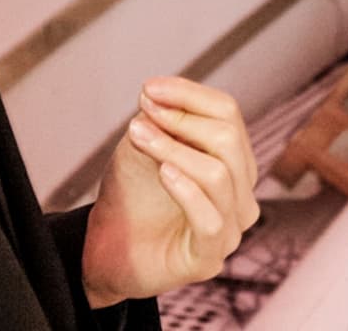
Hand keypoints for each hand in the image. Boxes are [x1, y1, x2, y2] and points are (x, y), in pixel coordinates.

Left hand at [80, 77, 259, 307]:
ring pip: (219, 175)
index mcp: (233, 161)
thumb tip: (158, 93)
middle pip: (229, 140)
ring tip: (139, 136)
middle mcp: (240, 194)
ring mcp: (230, 229)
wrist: (107, 248)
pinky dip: (186, 190)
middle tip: (143, 114)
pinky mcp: (209, 259)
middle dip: (182, 120)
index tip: (150, 88)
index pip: (228, 114)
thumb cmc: (133, 196)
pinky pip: (210, 219)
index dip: (190, 95)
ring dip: (174, 149)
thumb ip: (157, 121)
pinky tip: (163, 173)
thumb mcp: (143, 147)